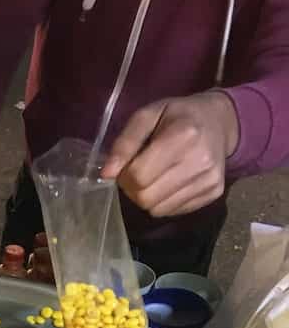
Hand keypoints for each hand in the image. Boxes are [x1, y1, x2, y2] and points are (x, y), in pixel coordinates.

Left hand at [102, 92, 238, 216]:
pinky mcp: (214, 193)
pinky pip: (174, 211)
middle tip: (138, 175)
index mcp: (183, 136)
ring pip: (159, 210)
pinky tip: (171, 182)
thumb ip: (125, 143)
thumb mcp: (147, 116)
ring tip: (155, 177)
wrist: (219, 121)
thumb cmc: (177, 116)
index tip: (126, 167)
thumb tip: (107, 174)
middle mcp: (200, 161)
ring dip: (148, 198)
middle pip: (147, 198)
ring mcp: (210, 180)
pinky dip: (165, 202)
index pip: (139, 176)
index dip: (125, 176)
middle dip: (134, 190)